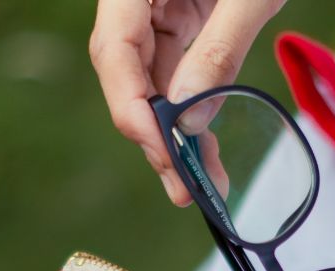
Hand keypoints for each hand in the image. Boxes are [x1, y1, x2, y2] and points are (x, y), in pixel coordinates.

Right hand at [89, 0, 283, 204]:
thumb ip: (220, 47)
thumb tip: (190, 115)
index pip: (115, 49)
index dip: (134, 108)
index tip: (164, 150)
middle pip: (129, 76)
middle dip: (155, 137)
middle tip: (183, 188)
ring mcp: (158, 8)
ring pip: (152, 84)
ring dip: (175, 137)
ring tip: (205, 184)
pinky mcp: (182, 19)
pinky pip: (177, 75)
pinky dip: (192, 115)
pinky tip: (205, 151)